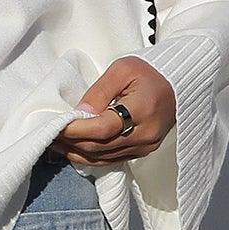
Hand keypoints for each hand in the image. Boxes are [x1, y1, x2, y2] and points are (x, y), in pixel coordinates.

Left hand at [50, 56, 176, 166]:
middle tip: (50, 134)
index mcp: (143, 110)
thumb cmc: (149, 72)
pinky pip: (112, 160)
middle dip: (72, 142)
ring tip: (57, 143)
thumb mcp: (122, 69)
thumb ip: (99, 92)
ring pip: (104, 157)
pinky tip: (75, 149)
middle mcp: (146, 134)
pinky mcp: (143, 151)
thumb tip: (79, 114)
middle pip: (101, 146)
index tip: (56, 126)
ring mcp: (145, 146)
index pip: (103, 128)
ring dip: (78, 152)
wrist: (178, 85)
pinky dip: (90, 156)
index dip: (76, 130)